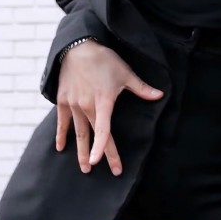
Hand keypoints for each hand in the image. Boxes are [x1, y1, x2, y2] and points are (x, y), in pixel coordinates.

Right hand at [55, 42, 163, 175]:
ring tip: (84, 169)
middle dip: (98, 155)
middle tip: (102, 172)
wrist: (77, 46)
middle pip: (93, 136)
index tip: (102, 162)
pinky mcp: (63, 100)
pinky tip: (60, 148)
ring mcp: (73, 105)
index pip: (104, 130)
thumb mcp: (125, 73)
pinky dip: (61, 135)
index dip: (104, 148)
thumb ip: (141, 88)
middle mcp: (86, 107)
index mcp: (103, 102)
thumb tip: (160, 95)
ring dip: (80, 151)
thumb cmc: (104, 59)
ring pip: (77, 133)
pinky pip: (62, 122)